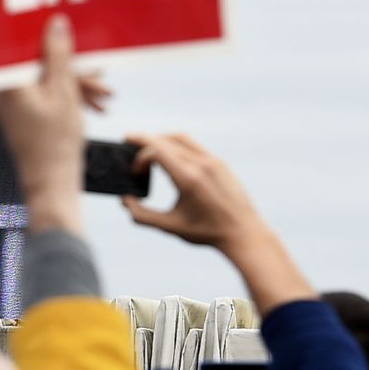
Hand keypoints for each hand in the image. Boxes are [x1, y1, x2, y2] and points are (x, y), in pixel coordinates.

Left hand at [0, 15, 105, 233]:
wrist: (50, 182)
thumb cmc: (54, 145)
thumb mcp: (63, 93)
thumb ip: (59, 55)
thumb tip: (56, 23)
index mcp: (6, 80)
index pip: (28, 43)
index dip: (57, 39)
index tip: (78, 35)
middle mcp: (0, 87)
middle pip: (39, 60)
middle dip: (74, 67)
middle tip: (102, 73)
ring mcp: (8, 99)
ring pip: (45, 76)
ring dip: (75, 82)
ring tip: (105, 95)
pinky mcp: (17, 109)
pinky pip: (43, 91)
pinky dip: (66, 94)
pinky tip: (92, 104)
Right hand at [120, 133, 266, 253]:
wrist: (243, 233)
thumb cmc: (206, 231)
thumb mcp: (170, 226)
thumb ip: (142, 216)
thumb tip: (125, 200)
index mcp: (188, 178)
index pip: (156, 151)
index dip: (139, 158)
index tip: (135, 172)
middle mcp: (201, 164)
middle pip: (165, 139)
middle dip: (144, 140)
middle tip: (128, 141)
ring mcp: (212, 161)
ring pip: (180, 137)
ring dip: (161, 138)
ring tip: (148, 146)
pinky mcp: (220, 162)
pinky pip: (194, 144)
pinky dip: (176, 144)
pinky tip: (170, 154)